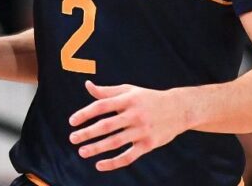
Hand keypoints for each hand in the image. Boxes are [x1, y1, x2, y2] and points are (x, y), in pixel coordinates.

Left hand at [68, 81, 189, 171]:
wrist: (179, 109)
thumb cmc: (148, 98)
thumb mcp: (129, 91)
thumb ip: (107, 91)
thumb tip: (87, 85)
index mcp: (128, 99)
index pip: (102, 106)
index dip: (85, 113)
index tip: (72, 121)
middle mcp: (134, 114)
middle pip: (107, 125)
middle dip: (88, 133)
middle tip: (72, 139)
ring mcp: (142, 130)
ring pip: (115, 142)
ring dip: (97, 148)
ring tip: (82, 152)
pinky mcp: (148, 144)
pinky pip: (128, 156)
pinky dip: (113, 162)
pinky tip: (99, 165)